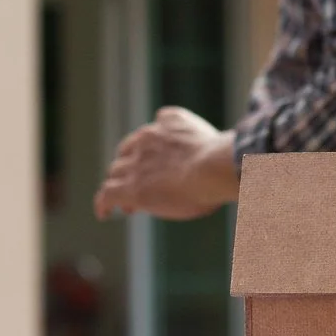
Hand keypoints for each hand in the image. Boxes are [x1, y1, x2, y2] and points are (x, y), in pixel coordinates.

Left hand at [94, 107, 239, 219]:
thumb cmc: (224, 162)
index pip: (154, 128)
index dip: (153, 147)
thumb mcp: (217, 146)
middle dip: (131, 165)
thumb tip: (231, 166)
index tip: (157, 161)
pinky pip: (107, 194)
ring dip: (118, 185)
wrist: (212, 168)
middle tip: (138, 182)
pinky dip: (104, 203)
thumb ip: (210, 150)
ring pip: (116, 172)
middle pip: (129, 150)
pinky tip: (104, 213)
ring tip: (123, 203)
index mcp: (170, 122)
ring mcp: (136, 162)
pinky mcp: (130, 187)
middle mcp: (148, 137)